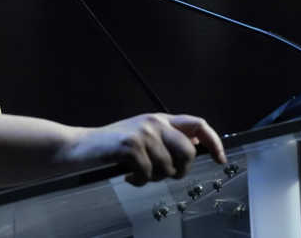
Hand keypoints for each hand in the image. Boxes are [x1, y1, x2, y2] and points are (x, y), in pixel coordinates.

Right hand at [61, 113, 225, 185]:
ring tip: (138, 173)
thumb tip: (196, 148)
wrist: (80, 147)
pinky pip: (149, 174)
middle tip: (163, 175)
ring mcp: (143, 133)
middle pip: (188, 152)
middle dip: (179, 171)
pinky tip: (128, 176)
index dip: (214, 141)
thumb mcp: (143, 135)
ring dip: (154, 178)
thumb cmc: (112, 146)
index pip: (198, 124)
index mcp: (160, 119)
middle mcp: (154, 122)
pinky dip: (139, 181)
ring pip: (168, 168)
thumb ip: (167, 138)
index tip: (220, 158)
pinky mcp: (130, 146)